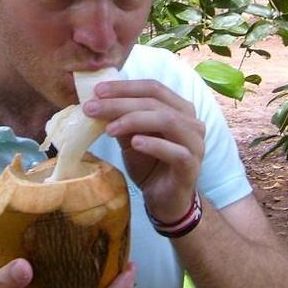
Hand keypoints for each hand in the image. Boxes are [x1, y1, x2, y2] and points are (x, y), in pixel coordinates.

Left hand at [84, 79, 204, 222]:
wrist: (165, 200)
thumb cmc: (150, 165)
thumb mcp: (131, 139)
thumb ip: (121, 120)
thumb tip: (97, 102)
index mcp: (179, 109)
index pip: (153, 88)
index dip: (124, 87)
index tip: (97, 91)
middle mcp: (191, 122)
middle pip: (156, 102)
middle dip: (121, 103)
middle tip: (92, 108)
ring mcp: (195, 143)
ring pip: (167, 121)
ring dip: (134, 120)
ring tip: (109, 129)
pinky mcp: (191, 165)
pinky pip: (175, 151)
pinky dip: (154, 144)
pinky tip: (135, 143)